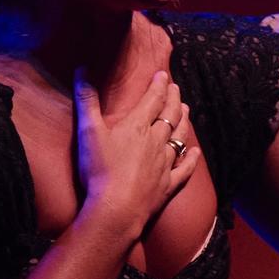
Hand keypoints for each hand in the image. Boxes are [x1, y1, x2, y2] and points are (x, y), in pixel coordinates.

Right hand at [74, 67, 200, 242]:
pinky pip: (184, 169)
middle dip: (173, 99)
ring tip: (186, 110)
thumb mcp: (88, 133)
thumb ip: (86, 102)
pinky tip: (196, 153)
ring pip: (179, 137)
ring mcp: (165, 163)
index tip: (163, 75)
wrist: (116, 209)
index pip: (153, 100)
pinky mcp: (168, 185)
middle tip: (176, 88)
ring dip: (183, 122)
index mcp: (138, 127)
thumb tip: (82, 70)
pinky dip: (192, 159)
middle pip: (170, 115)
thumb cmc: (100, 171)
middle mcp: (156, 141)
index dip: (158, 86)